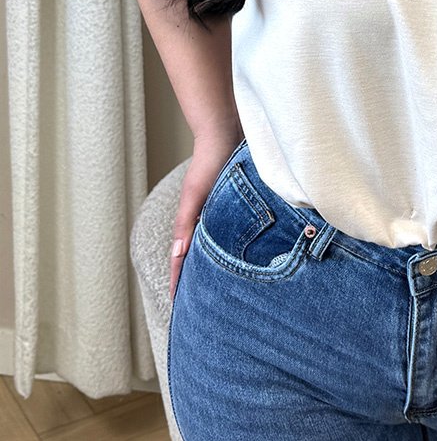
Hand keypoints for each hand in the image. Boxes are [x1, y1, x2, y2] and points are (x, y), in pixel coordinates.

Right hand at [169, 129, 243, 301]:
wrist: (229, 130)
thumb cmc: (210, 160)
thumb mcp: (195, 193)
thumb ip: (186, 222)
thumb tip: (178, 254)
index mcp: (194, 222)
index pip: (183, 260)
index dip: (180, 283)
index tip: (177, 308)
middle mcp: (209, 221)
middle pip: (203, 259)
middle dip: (201, 282)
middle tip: (206, 310)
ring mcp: (225, 214)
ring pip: (222, 249)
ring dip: (222, 268)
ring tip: (229, 293)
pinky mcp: (243, 204)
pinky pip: (241, 234)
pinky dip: (242, 248)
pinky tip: (255, 258)